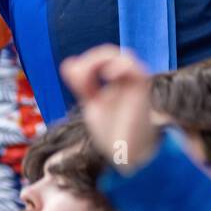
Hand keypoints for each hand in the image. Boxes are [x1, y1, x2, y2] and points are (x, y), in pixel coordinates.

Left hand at [60, 45, 156, 171]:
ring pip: (125, 57)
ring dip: (102, 60)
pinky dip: (119, 66)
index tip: (74, 78)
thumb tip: (68, 62)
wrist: (128, 156)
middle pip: (110, 54)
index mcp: (116, 82)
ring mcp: (135, 84)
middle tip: (78, 79)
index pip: (100, 59)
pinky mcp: (141, 91)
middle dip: (90, 61)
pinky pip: (135, 68)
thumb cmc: (115, 134)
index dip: (85, 63)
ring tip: (89, 75)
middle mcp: (127, 80)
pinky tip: (107, 75)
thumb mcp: (93, 105)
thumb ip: (84, 85)